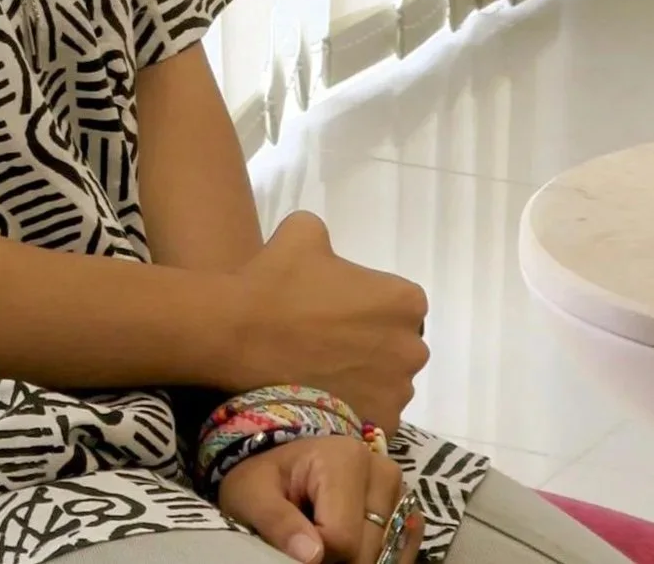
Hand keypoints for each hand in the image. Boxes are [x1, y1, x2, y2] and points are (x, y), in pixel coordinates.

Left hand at [218, 437, 424, 563]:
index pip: (341, 538)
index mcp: (345, 459)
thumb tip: (312, 556)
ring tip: (327, 540)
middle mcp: (381, 471)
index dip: (315, 556)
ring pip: (387, 555)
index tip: (294, 544)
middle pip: (367, 551)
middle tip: (309, 542)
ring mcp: (399, 492)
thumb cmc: (265, 479)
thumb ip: (277, 521)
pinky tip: (352, 550)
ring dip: (357, 559)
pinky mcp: (407, 511)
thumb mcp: (253, 495)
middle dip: (337, 560)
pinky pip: (403, 553)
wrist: (280, 468)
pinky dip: (379, 560)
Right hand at [226, 213, 429, 430]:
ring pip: (387, 378)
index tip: (336, 303)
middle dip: (370, 338)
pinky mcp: (380, 422)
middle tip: (327, 334)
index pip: (400, 300)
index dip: (367, 300)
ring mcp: (398, 391)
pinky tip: (320, 387)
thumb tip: (326, 255)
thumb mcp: (302, 231)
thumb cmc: (277, 282)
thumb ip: (328, 236)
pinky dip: (353, 402)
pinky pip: (373, 410)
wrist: (241, 336)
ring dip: (362, 372)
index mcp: (404, 300)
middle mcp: (412, 347)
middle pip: (397, 341)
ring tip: (320, 365)